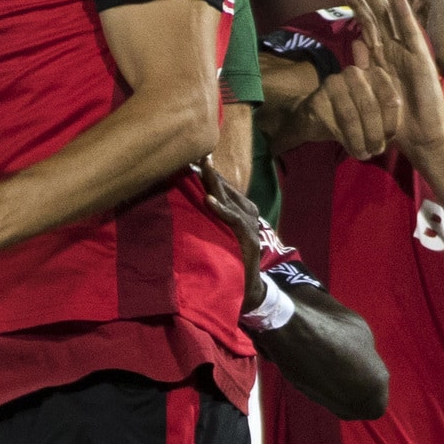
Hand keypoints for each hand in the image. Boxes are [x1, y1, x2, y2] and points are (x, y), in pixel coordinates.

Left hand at [201, 156, 264, 313]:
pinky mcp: (249, 238)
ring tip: (204, 168)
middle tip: (199, 155)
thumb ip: (214, 217)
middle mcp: (249, 214)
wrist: (248, 288)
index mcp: (244, 210)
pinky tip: (209, 200)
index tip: (194, 158)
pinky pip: (233, 220)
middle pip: (227, 189)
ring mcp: (251, 225)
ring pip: (230, 200)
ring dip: (215, 184)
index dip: (211, 174)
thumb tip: (193, 200)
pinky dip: (221, 209)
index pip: (225, 187)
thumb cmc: (230, 259)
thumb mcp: (221, 233)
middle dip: (212, 173)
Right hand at [305, 49, 404, 160]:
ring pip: (351, 118)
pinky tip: (352, 149)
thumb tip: (411, 130)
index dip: (391, 123)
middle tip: (377, 150)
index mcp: (373, 74)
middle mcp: (353, 74)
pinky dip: (347, 142)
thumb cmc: (358, 114)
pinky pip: (335, 126)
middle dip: (375, 135)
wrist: (318, 117)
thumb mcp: (379, 111)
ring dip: (360, 141)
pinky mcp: (317, 101)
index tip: (390, 138)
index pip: (389, 98)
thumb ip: (393, 112)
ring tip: (365, 153)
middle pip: (369, 108)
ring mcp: (333, 84)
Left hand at [343, 0, 443, 153]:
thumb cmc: (396, 120)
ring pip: (396, 18)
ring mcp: (410, 52)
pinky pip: (412, 32)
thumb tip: (355, 43)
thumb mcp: (372, 91)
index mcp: (383, 57)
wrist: (421, 138)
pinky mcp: (421, 59)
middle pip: (380, 16)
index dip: (358, 5)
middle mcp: (396, 50)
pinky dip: (405, 14)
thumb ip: (365, 67)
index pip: (368, 24)